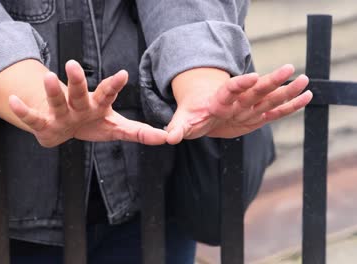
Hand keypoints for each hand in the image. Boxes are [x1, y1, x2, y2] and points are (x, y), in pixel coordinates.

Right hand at [8, 60, 167, 146]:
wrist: (65, 129)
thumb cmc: (92, 123)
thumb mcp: (116, 128)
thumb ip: (138, 131)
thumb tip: (166, 137)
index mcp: (97, 105)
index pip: (107, 93)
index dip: (114, 85)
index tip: (123, 74)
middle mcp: (79, 106)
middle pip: (79, 93)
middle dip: (77, 81)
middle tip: (71, 64)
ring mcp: (61, 114)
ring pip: (56, 101)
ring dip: (52, 90)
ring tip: (47, 75)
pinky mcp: (45, 125)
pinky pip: (33, 119)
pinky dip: (23, 111)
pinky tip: (12, 101)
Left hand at [166, 64, 312, 143]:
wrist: (202, 109)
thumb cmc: (192, 115)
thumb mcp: (182, 122)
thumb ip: (177, 129)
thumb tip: (168, 138)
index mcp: (217, 101)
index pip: (229, 90)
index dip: (240, 83)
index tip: (252, 76)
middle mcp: (236, 102)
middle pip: (255, 90)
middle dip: (271, 81)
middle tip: (288, 68)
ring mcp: (248, 107)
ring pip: (269, 98)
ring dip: (286, 90)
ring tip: (305, 80)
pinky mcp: (256, 115)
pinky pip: (275, 110)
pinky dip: (290, 106)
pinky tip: (307, 97)